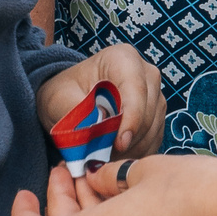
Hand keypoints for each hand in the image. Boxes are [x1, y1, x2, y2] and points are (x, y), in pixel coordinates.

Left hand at [11, 153, 216, 215]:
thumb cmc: (199, 188)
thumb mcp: (144, 169)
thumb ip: (108, 178)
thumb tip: (95, 181)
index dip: (23, 215)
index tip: (25, 192)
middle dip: (65, 202)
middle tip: (75, 167)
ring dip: (91, 215)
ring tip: (107, 177)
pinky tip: (135, 199)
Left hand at [35, 44, 165, 159]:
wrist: (68, 101)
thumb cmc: (63, 95)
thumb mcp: (59, 100)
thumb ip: (79, 113)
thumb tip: (99, 130)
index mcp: (123, 58)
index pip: (136, 90)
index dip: (131, 119)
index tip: (118, 144)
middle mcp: (146, 73)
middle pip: (147, 113)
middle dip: (127, 139)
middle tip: (102, 157)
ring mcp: (155, 95)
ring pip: (152, 130)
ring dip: (130, 149)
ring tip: (103, 156)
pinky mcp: (157, 116)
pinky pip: (154, 140)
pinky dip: (136, 153)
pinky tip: (114, 156)